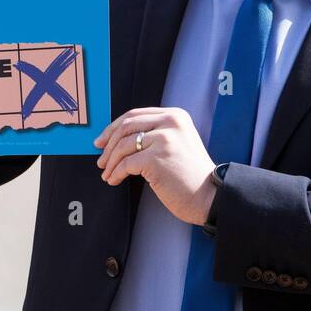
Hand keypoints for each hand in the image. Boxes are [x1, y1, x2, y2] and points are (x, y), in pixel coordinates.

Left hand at [93, 107, 216, 225]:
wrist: (210, 196)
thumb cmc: (191, 174)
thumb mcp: (178, 142)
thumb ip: (155, 133)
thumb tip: (118, 138)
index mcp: (175, 115)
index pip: (135, 115)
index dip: (113, 127)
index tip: (102, 140)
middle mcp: (171, 122)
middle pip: (126, 126)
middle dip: (108, 144)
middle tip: (100, 159)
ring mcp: (164, 139)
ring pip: (123, 145)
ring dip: (110, 161)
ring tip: (107, 173)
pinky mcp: (156, 158)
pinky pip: (126, 164)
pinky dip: (116, 173)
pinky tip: (114, 180)